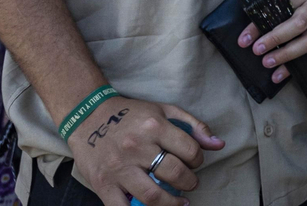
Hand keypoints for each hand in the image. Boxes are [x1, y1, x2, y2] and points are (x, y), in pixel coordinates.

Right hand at [66, 95, 222, 205]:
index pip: (189, 150)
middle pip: (174, 173)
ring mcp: (118, 168)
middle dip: (188, 182)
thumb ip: (193, 126)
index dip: (198, 160)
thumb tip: (219, 144)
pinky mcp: (102, 184)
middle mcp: (136, 147)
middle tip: (189, 184)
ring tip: (178, 202)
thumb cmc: (130, 114)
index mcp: (154, 126)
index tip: (195, 163)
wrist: (88, 117)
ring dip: (171, 204)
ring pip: (152, 196)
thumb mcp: (163, 110)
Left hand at [239, 0, 306, 81]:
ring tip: (269, 63)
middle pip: (298, 24)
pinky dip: (300, 62)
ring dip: (287, 55)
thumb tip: (260, 23)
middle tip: (258, 50)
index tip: (246, 38)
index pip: (280, 7)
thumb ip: (286, 0)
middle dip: (276, 40)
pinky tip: (286, 71)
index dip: (261, 24)